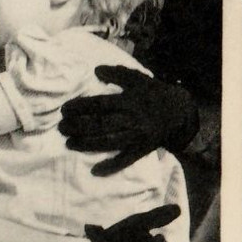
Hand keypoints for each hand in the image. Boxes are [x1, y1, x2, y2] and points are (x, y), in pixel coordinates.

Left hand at [60, 66, 198, 176]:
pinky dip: (111, 166)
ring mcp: (136, 137)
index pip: (100, 105)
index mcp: (129, 101)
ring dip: (87, 144)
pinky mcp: (141, 150)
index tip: (64, 109)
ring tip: (69, 143)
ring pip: (108, 142)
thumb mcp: (138, 79)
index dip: (81, 107)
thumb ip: (117, 73)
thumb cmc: (154, 94)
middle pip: (101, 124)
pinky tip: (95, 171)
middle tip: (61, 127)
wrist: (181, 113)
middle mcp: (131, 120)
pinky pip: (125, 160)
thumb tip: (96, 70)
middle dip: (78, 127)